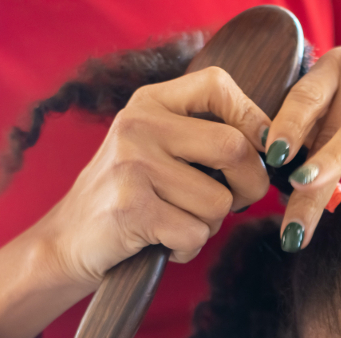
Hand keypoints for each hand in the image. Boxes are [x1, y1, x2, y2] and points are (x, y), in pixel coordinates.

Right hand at [0, 67, 271, 337]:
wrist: (67, 241)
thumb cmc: (129, 197)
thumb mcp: (156, 148)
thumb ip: (202, 136)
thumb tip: (273, 145)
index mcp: (150, 102)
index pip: (218, 85)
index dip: (255, 117)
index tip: (265, 150)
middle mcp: (139, 125)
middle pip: (234, 148)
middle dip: (249, 186)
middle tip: (233, 203)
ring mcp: (132, 166)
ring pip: (218, 202)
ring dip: (209, 225)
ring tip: (176, 223)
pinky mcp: (131, 209)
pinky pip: (195, 234)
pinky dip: (187, 249)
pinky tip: (162, 243)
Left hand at [262, 30, 340, 250]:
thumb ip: (325, 137)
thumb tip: (289, 187)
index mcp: (332, 72)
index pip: (299, 103)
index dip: (281, 130)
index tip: (261, 163)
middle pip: (325, 125)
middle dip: (302, 171)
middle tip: (283, 212)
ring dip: (331, 157)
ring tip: (304, 184)